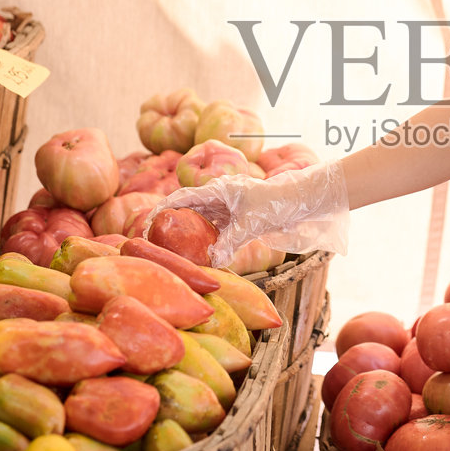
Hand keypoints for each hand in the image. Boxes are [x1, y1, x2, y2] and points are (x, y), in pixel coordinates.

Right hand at [144, 163, 349, 266]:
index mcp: (218, 190)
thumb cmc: (278, 202)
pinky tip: (202, 259)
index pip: (180, 198)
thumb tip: (212, 260)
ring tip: (173, 256)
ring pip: (201, 225)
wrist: (304, 199)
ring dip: (189, 239)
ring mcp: (228, 210)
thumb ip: (230, 241)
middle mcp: (219, 199)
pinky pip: (217, 234)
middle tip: (155, 248)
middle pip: (187, 213)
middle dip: (171, 228)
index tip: (145, 226)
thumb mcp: (252, 222)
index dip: (161, 211)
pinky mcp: (238, 222)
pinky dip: (208, 245)